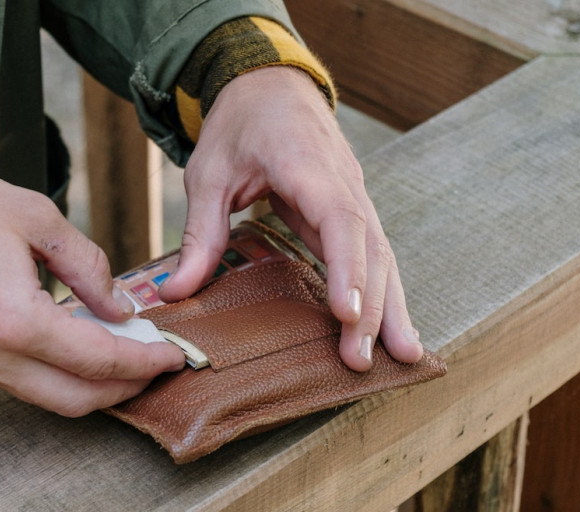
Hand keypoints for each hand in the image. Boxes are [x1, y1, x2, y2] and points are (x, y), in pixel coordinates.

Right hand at [0, 161, 185, 416]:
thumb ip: (86, 266)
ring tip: (128, 357)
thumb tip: (121, 305)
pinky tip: (84, 346)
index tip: (175, 356)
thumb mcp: (33, 216)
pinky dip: (62, 376)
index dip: (144, 362)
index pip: (98, 360)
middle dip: (126, 389)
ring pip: (51, 399)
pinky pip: (25, 383)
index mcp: (15, 320)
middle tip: (158, 365)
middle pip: (78, 400)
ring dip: (95, 387)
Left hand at [158, 66, 423, 370]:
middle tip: (361, 360)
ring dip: (392, 307)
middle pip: (369, 249)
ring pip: (382, 256)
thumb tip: (175, 293)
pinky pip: (375, 255)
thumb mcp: (208, 174)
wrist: (270, 84)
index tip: (347, 314)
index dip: (347, 269)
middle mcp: (343, 183)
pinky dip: (386, 293)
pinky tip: (392, 331)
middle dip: (372, 307)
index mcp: (307, 166)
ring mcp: (355, 197)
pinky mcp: (354, 211)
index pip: (339, 220)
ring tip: (404, 357)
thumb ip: (200, 234)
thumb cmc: (239, 125)